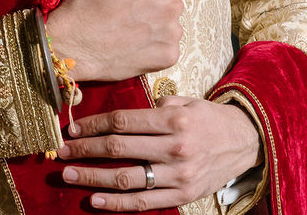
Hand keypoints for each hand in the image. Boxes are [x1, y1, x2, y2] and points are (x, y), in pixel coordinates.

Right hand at [44, 0, 182, 81]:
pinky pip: (169, 46)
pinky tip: (134, 44)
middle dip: (149, 2)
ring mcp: (171, 34)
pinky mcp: (169, 56)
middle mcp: (169, 8)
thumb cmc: (82, 6)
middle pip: (166, 0)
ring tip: (128, 29)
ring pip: (169, 23)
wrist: (73, 47)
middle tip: (123, 11)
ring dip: (154, 24)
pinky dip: (155, 46)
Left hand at [58, 97, 263, 210]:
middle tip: (61, 152)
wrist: (245, 142)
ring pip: (128, 178)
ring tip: (69, 175)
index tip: (71, 129)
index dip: (92, 125)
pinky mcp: (183, 195)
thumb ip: (153, 106)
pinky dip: (118, 203)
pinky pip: (145, 202)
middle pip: (119, 148)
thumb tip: (118, 115)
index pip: (122, 122)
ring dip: (94, 177)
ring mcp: (179, 175)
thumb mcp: (184, 101)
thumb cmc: (208, 119)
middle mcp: (175, 148)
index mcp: (173, 120)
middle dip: (85, 150)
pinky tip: (95, 200)